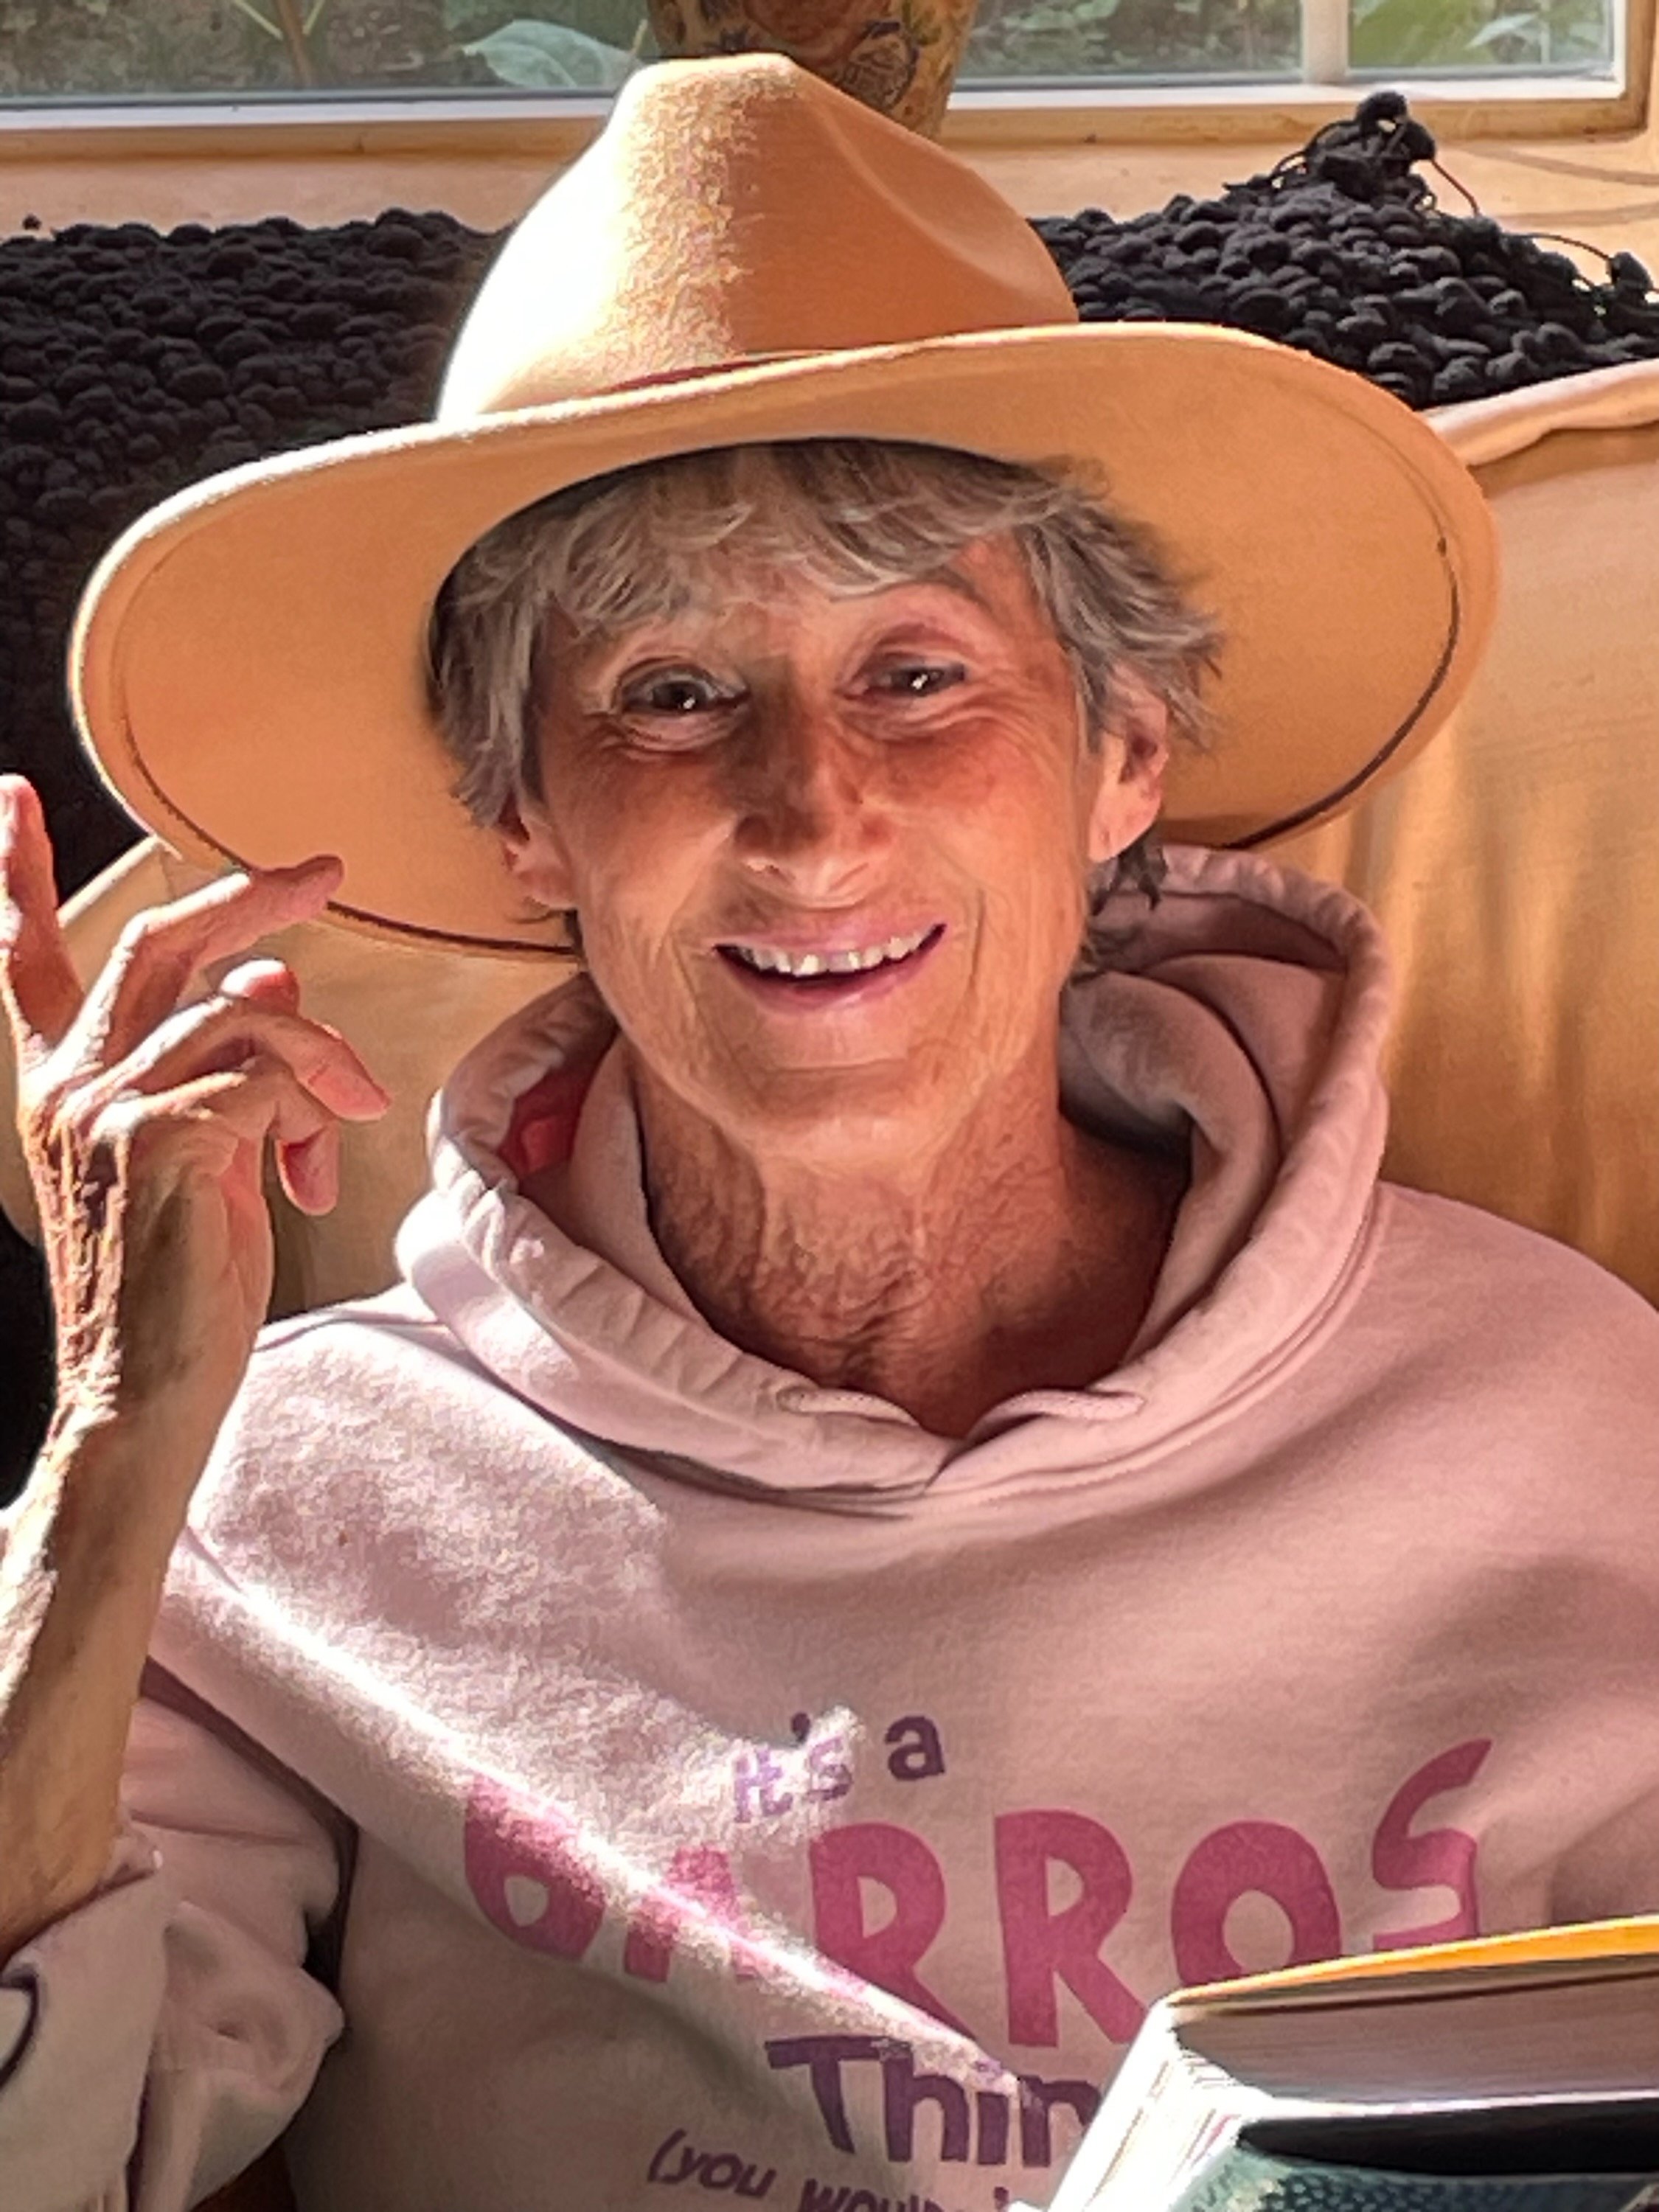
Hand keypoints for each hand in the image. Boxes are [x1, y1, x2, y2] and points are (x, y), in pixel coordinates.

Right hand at [0, 777, 389, 1470]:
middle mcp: (69, 1083)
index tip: (12, 799)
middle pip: (160, 941)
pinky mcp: (159, 1139)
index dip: (18, 872)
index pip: (28, 958)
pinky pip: (270, 1070)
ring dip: (320, 1052)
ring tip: (355, 1106)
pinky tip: (317, 1166)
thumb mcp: (204, 1155)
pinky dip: (318, 1101)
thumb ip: (221, 1066)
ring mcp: (105, 1107)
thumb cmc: (176, 1288)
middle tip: (320, 874)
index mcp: (63, 1085)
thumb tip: (271, 979)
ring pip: (243, 1010)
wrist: (145, 1399)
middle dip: (247, 895)